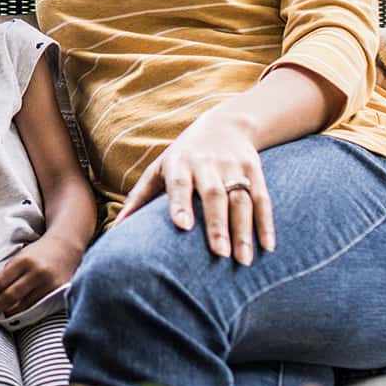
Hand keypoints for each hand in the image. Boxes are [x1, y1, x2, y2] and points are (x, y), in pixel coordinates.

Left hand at [0, 237, 80, 315]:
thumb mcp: (20, 257)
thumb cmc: (39, 253)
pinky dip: (25, 312)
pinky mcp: (57, 293)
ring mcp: (48, 285)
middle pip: (10, 296)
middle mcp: (37, 273)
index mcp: (24, 261)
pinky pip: (37, 308)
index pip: (0, 282)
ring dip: (9, 313)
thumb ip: (6, 274)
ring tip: (0, 314)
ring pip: (24, 306)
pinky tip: (17, 314)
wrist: (66, 247)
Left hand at [117, 109, 274, 264]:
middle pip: (214, 194)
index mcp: (180, 163)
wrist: (225, 124)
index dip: (181, 204)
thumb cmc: (183, 157)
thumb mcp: (159, 169)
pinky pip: (263, 198)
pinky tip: (268, 247)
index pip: (179, 184)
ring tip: (243, 261)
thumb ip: (140, 198)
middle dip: (217, 224)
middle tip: (219, 254)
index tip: (182, 226)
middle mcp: (207, 163)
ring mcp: (233, 166)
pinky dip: (266, 223)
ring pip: (241, 199)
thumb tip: (117, 227)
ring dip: (244, 230)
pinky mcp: (255, 170)